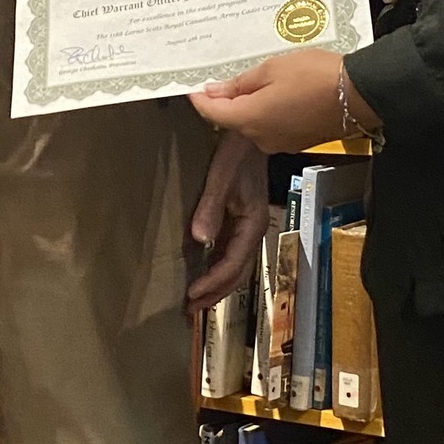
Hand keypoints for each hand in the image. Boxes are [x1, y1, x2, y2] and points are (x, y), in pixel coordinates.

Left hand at [186, 131, 268, 311]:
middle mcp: (253, 230)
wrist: (252, 133)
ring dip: (216, 286)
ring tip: (195, 302)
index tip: (192, 295)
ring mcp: (248, 227)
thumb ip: (210, 209)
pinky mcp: (241, 222)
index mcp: (252, 224)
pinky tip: (203, 276)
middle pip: (237, 273)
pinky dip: (217, 270)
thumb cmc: (238, 152)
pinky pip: (230, 255)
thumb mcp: (221, 177)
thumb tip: (199, 241)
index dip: (213, 282)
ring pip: (235, 267)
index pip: (233, 264)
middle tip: (190, 311)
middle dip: (215, 293)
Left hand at [191, 49, 379, 155]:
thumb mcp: (272, 68)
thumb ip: (240, 83)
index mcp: (249, 119)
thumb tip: (215, 90)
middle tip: (228, 74)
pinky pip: (274, 126)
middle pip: (233, 119)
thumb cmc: (316, 76)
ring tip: (261, 78)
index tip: (193, 86)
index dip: (200, 99)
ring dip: (252, 104)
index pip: (212, 113)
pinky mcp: (298, 141)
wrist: (360, 94)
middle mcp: (261, 137)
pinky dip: (271, 111)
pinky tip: (281, 92)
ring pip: (254, 123)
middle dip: (228, 99)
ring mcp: (281, 142)